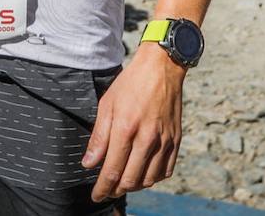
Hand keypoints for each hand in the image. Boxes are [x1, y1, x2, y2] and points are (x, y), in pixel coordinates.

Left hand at [83, 43, 185, 199]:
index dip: (102, 188)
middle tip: (107, 190)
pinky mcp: (176, 140)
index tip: (96, 196)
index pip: (112, 170)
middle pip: (130, 180)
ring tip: (123, 181)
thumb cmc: (130, 83)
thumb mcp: (106, 104)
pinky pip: (166, 171)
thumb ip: (99, 137)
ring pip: (149, 179)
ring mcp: (164, 141)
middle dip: (116, 190)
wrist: (161, 68)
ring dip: (134, 185)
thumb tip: (89, 163)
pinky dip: (153, 178)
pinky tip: (143, 173)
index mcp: (126, 129)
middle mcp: (147, 139)